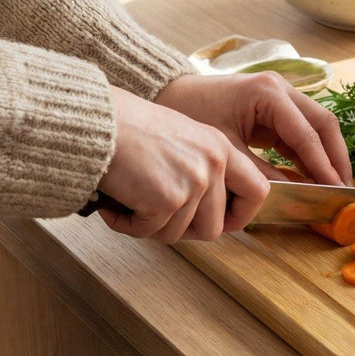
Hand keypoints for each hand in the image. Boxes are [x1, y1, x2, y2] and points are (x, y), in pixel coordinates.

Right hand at [98, 86, 269, 241]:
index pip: (258, 190)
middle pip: (215, 227)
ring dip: (150, 226)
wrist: (96, 121)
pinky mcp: (168, 198)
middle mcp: (213, 163)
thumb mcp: (182, 137)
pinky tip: (114, 203)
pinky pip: (150, 232)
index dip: (242, 214)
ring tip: (130, 201)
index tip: (224, 222)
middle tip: (158, 217)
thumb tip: (209, 211)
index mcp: (221, 147)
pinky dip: (127, 224)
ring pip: (179, 234)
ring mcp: (194, 181)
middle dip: (184, 231)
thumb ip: (202, 167)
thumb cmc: (128, 127)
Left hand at [155, 72, 351, 185]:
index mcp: (268, 92)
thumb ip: (260, 172)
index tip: (335, 188)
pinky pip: (301, 131)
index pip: (307, 132)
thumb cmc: (191, 115)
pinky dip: (309, 153)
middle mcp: (281, 88)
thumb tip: (293, 195)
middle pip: (323, 123)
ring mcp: (280, 95)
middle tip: (342, 187)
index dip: (323, 163)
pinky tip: (314, 175)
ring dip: (326, 155)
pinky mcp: (275, 107)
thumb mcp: (226, 149)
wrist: (170, 95)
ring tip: (334, 185)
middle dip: (335, 157)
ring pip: (317, 126)